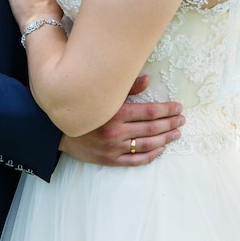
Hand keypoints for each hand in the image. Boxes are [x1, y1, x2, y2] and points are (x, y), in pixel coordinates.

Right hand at [59, 75, 184, 165]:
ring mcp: (113, 148)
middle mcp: (116, 132)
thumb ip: (125, 88)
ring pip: (147, 144)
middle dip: (170, 123)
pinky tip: (160, 150)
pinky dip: (150, 156)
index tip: (178, 107)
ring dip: (165, 139)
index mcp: (115, 113)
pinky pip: (135, 160)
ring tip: (177, 133)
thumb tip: (147, 80)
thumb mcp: (102, 94)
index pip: (149, 112)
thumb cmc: (82, 108)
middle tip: (182, 119)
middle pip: (152, 128)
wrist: (57, 129)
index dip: (167, 110)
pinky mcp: (109, 159)